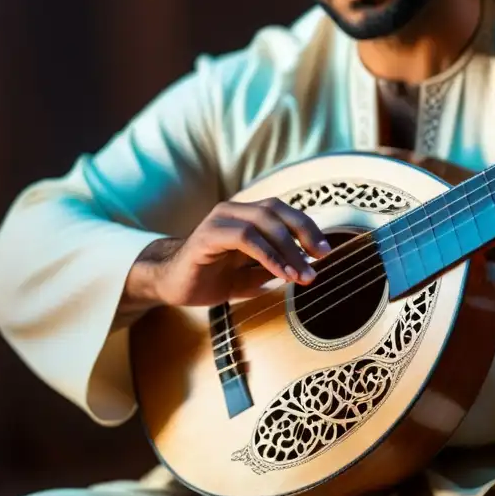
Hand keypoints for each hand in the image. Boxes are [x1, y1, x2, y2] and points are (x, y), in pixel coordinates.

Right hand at [136, 199, 331, 307]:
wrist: (169, 285)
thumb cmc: (210, 278)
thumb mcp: (251, 275)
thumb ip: (274, 268)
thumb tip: (307, 269)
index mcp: (245, 216)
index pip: (283, 212)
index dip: (307, 228)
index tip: (325, 252)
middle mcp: (233, 211)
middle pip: (277, 210)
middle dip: (304, 233)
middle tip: (321, 260)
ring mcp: (219, 220)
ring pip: (263, 221)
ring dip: (288, 249)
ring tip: (302, 275)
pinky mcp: (207, 235)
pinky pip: (245, 238)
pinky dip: (268, 255)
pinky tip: (281, 275)